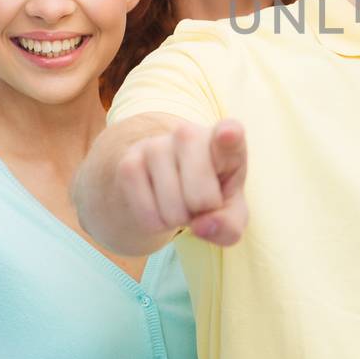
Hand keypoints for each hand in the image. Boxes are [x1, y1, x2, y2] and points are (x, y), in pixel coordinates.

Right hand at [114, 119, 247, 246]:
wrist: (165, 186)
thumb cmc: (209, 195)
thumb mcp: (230, 213)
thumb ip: (229, 225)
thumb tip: (202, 226)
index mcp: (224, 140)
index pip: (230, 132)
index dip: (229, 136)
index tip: (228, 135)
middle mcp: (189, 134)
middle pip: (201, 196)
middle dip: (202, 212)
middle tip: (200, 200)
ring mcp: (156, 146)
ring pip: (173, 208)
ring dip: (178, 219)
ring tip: (179, 201)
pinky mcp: (129, 163)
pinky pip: (147, 214)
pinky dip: (157, 223)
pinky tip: (159, 205)